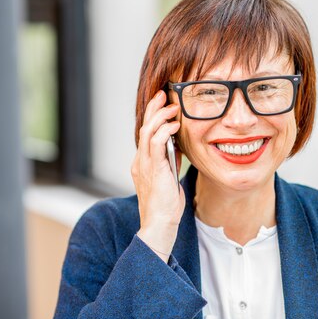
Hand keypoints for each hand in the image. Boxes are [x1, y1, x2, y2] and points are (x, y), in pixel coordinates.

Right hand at [132, 90, 185, 260]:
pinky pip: (155, 144)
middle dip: (154, 109)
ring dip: (161, 116)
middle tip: (164, 94)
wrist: (160, 224)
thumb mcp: (169, 178)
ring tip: (172, 107)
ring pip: (148, 131)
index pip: (146, 133)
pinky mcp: (153, 170)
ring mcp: (144, 165)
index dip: (153, 116)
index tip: (163, 103)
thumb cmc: (166, 206)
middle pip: (144, 127)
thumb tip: (177, 145)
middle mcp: (140, 161)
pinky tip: (174, 126)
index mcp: (143, 163)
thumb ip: (170, 161)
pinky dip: (164, 131)